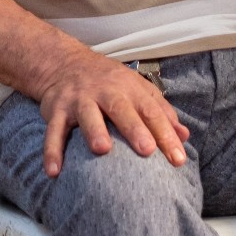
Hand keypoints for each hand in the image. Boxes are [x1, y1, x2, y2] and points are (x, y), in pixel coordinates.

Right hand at [35, 49, 191, 178]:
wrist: (65, 63)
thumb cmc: (110, 83)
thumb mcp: (138, 90)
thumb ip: (162, 113)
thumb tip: (184, 137)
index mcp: (129, 88)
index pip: (151, 111)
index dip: (166, 134)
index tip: (178, 159)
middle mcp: (104, 92)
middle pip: (121, 109)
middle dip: (134, 128)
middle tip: (147, 150)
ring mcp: (79, 100)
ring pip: (87, 115)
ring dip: (94, 131)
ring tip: (102, 150)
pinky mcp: (56, 110)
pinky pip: (53, 131)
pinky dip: (51, 151)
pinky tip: (54, 172)